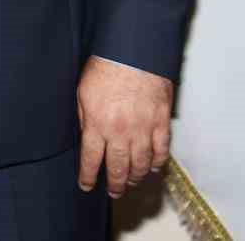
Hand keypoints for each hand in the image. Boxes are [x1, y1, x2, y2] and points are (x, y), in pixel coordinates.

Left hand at [76, 56, 173, 197]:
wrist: (133, 52)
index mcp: (97, 124)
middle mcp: (120, 132)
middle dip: (114, 184)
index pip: (90, 160)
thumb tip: (85, 136)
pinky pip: (161, 151)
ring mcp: (143, 129)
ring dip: (136, 177)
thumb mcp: (83, 93)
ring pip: (141, 164)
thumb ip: (85, 118)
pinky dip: (158, 163)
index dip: (87, 176)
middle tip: (113, 192)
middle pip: (118, 168)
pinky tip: (153, 168)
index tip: (86, 186)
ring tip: (131, 183)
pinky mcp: (161, 122)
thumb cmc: (105, 68)